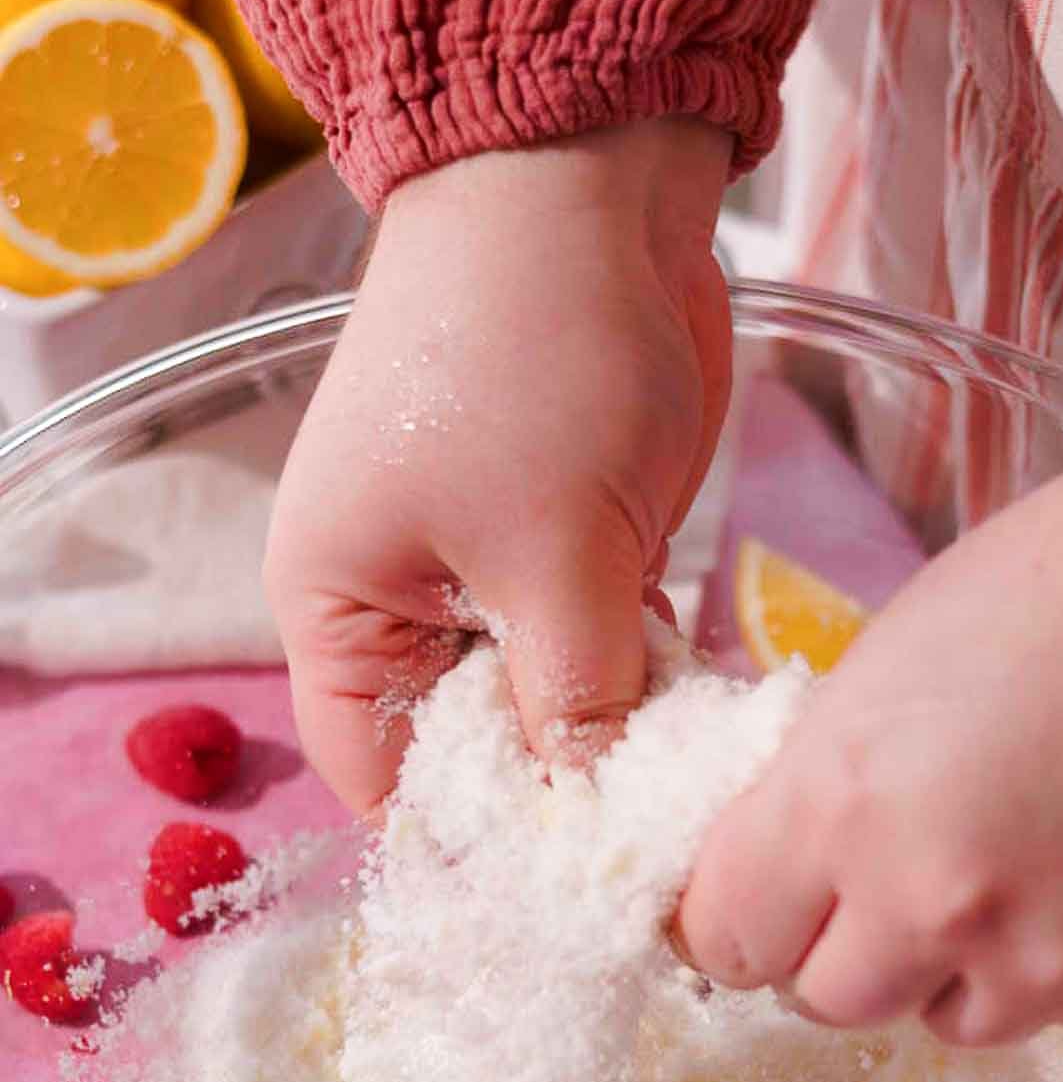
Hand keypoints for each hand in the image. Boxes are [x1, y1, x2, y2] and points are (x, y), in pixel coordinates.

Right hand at [265, 118, 731, 811]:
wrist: (589, 185)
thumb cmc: (532, 365)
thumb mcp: (552, 553)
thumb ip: (578, 702)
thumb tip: (596, 820)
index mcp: (342, 615)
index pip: (390, 782)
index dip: (473, 843)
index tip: (568, 895)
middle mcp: (403, 609)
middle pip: (476, 752)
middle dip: (557, 799)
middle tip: (653, 861)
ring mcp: (489, 575)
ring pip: (550, 704)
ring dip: (614, 740)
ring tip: (691, 803)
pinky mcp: (567, 543)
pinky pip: (598, 648)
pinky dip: (643, 681)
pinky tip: (702, 725)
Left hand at [678, 417, 1062, 1043]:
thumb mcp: (899, 657)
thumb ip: (827, 778)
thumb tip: (790, 855)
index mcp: (845, 801)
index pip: (724, 936)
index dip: (735, 914)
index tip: (758, 895)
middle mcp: (933, 903)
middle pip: (826, 998)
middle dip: (838, 945)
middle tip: (878, 878)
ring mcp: (1048, 959)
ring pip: (943, 1018)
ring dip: (944, 966)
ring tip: (998, 866)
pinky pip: (1053, 1008)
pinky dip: (1048, 960)